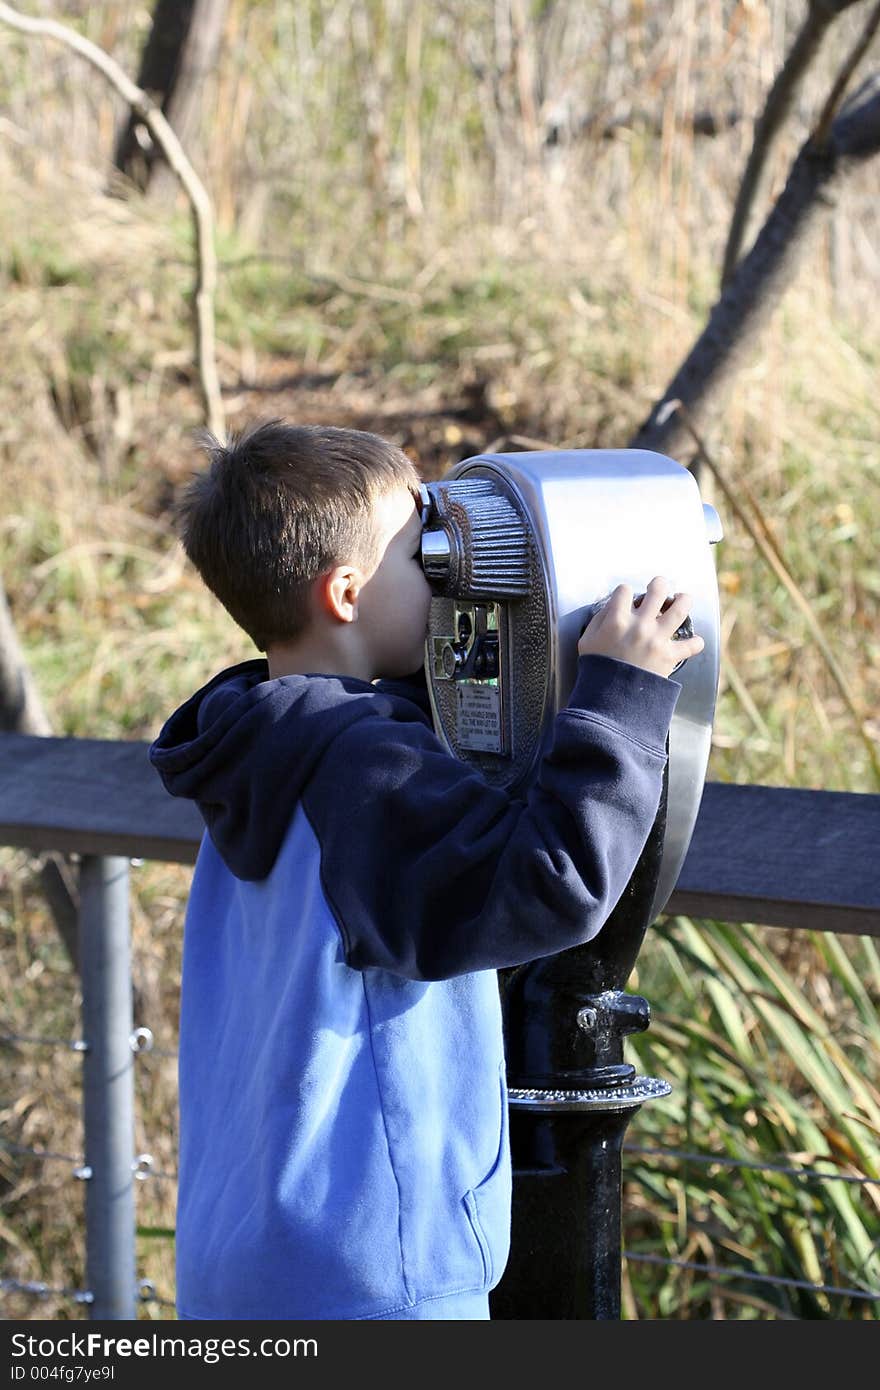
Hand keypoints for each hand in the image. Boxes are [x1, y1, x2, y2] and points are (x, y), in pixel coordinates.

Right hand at [577, 577, 704, 677]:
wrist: (610, 699)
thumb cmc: (596, 670)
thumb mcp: (587, 640)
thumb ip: (599, 619)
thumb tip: (613, 607)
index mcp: (616, 620)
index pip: (625, 590)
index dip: (625, 592)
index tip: (627, 599)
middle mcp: (639, 625)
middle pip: (658, 591)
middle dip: (660, 584)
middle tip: (660, 587)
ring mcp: (656, 639)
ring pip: (680, 609)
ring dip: (684, 600)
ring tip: (683, 599)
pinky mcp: (669, 656)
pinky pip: (691, 645)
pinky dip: (695, 643)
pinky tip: (693, 642)